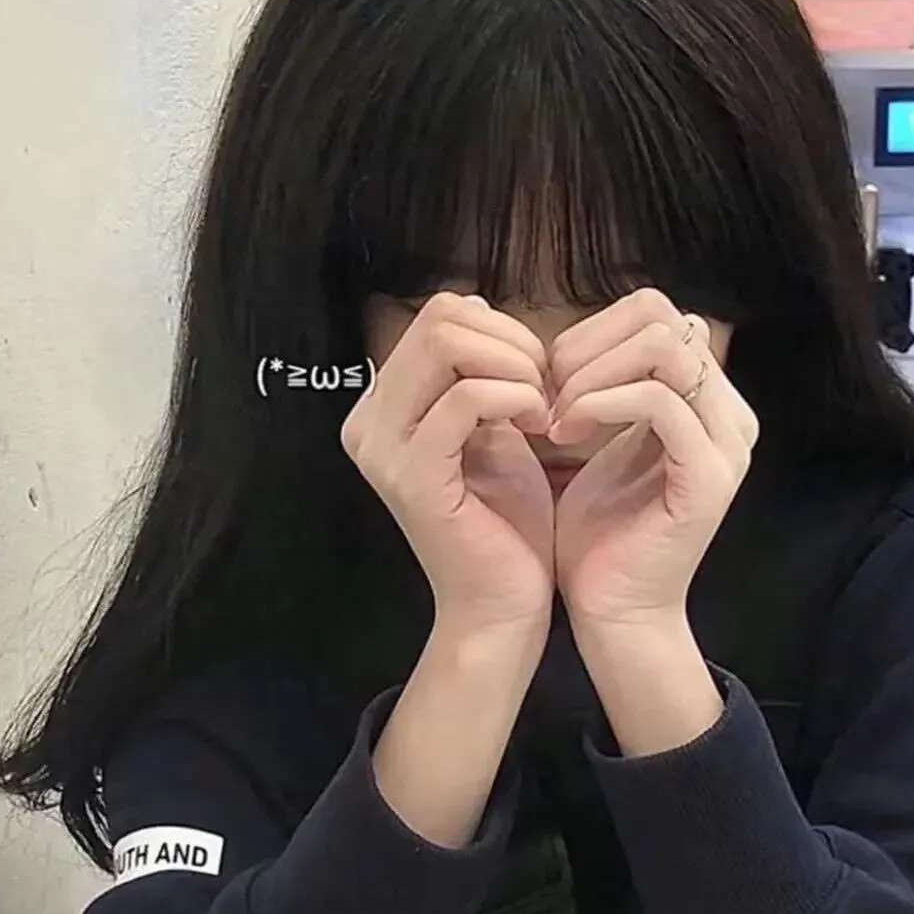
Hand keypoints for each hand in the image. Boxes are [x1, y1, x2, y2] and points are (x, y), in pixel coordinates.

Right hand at [341, 292, 555, 640]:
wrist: (502, 605)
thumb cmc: (504, 521)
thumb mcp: (488, 429)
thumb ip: (476, 373)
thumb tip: (475, 307)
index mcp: (382, 408)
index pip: (436, 317)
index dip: (499, 330)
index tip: (536, 376)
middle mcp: (367, 422)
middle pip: (439, 319)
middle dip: (510, 341)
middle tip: (546, 387)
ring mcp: (382, 448)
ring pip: (447, 344)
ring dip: (515, 366)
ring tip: (544, 407)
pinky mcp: (412, 476)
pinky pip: (466, 397)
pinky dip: (516, 397)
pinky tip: (541, 426)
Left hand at [546, 288, 759, 632]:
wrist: (612, 610)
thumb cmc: (600, 530)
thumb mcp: (605, 439)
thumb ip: (614, 386)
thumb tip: (606, 333)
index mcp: (706, 400)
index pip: (657, 312)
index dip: (593, 329)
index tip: (550, 376)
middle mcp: (728, 413)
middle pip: (663, 317)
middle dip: (589, 344)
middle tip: (549, 390)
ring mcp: (726, 444)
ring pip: (666, 349)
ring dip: (594, 373)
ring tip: (558, 413)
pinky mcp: (709, 477)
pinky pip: (659, 402)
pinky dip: (602, 403)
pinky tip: (567, 431)